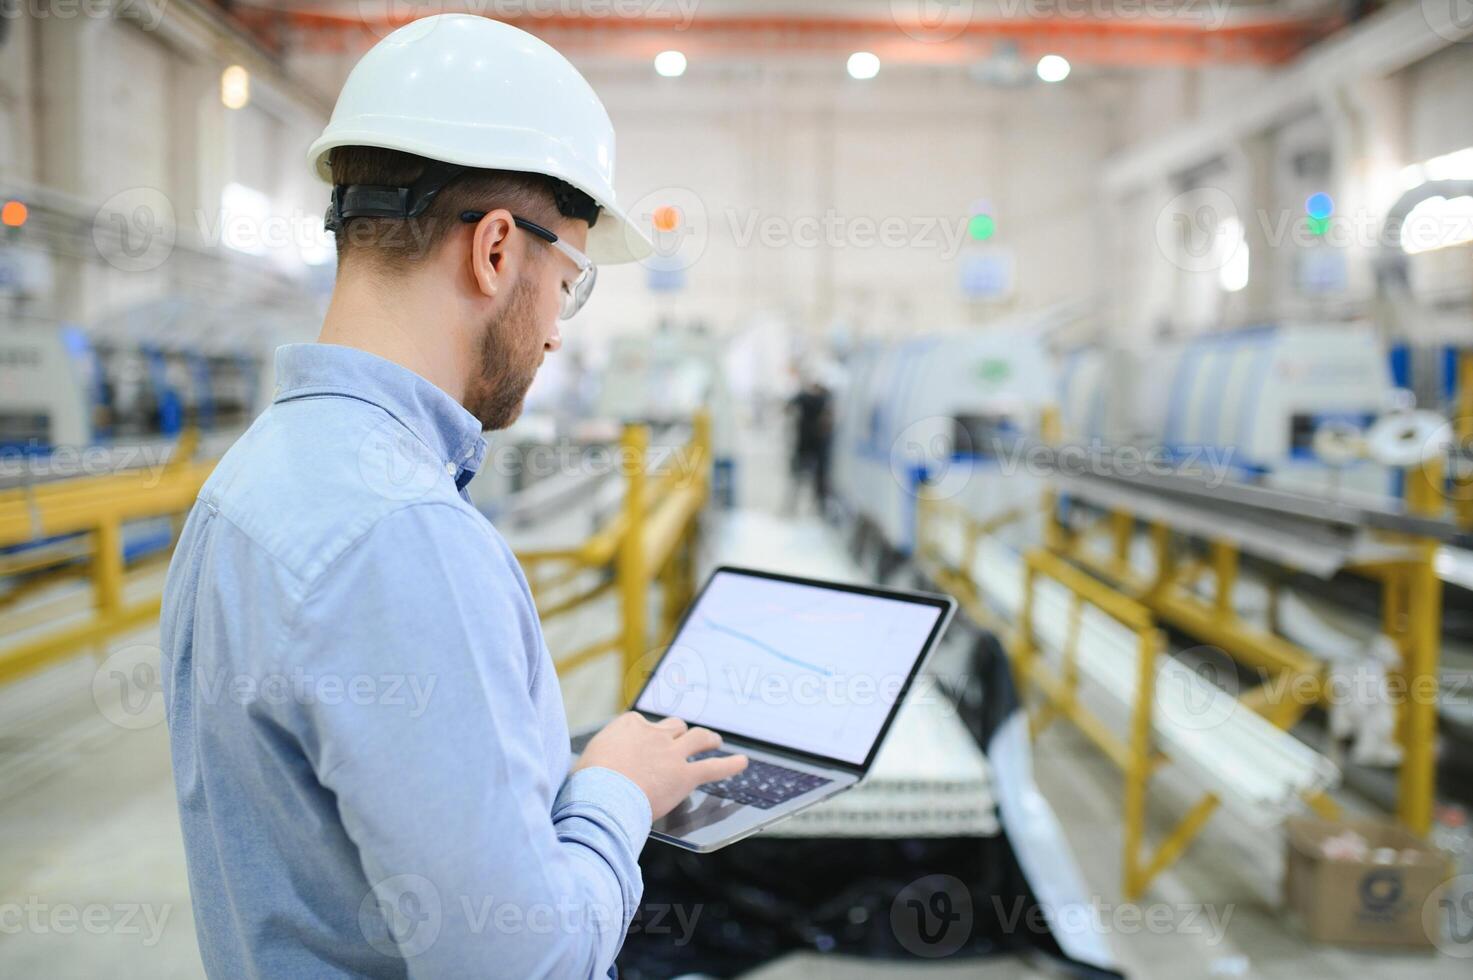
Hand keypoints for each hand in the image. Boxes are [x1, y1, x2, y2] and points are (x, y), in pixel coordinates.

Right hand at [573, 712, 747, 818]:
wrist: (602, 797)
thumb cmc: (587, 784)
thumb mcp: (584, 763)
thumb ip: (595, 760)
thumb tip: (585, 771)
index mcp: (628, 725)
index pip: (642, 724)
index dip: (647, 735)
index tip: (644, 743)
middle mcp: (653, 734)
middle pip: (673, 727)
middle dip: (678, 733)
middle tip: (682, 740)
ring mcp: (671, 753)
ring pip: (697, 738)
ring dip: (708, 739)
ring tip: (716, 741)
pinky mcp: (685, 776)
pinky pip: (713, 767)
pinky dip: (730, 765)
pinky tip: (742, 763)